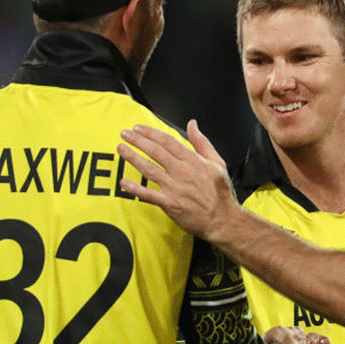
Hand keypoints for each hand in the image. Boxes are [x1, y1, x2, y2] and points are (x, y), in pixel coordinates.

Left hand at [117, 120, 237, 240]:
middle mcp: (181, 172)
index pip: (168, 141)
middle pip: (155, 151)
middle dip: (137, 141)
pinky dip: (135, 189)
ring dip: (133, 158)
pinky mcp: (169, 203)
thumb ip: (202, 142)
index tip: (139, 128)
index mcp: (192, 160)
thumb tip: (193, 125)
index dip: (151, 133)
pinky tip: (123, 183)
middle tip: (124, 134)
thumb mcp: (217, 162)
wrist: (223, 219)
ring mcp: (174, 188)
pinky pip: (148, 195)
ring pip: (149, 169)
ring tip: (121, 149)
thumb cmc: (220, 193)